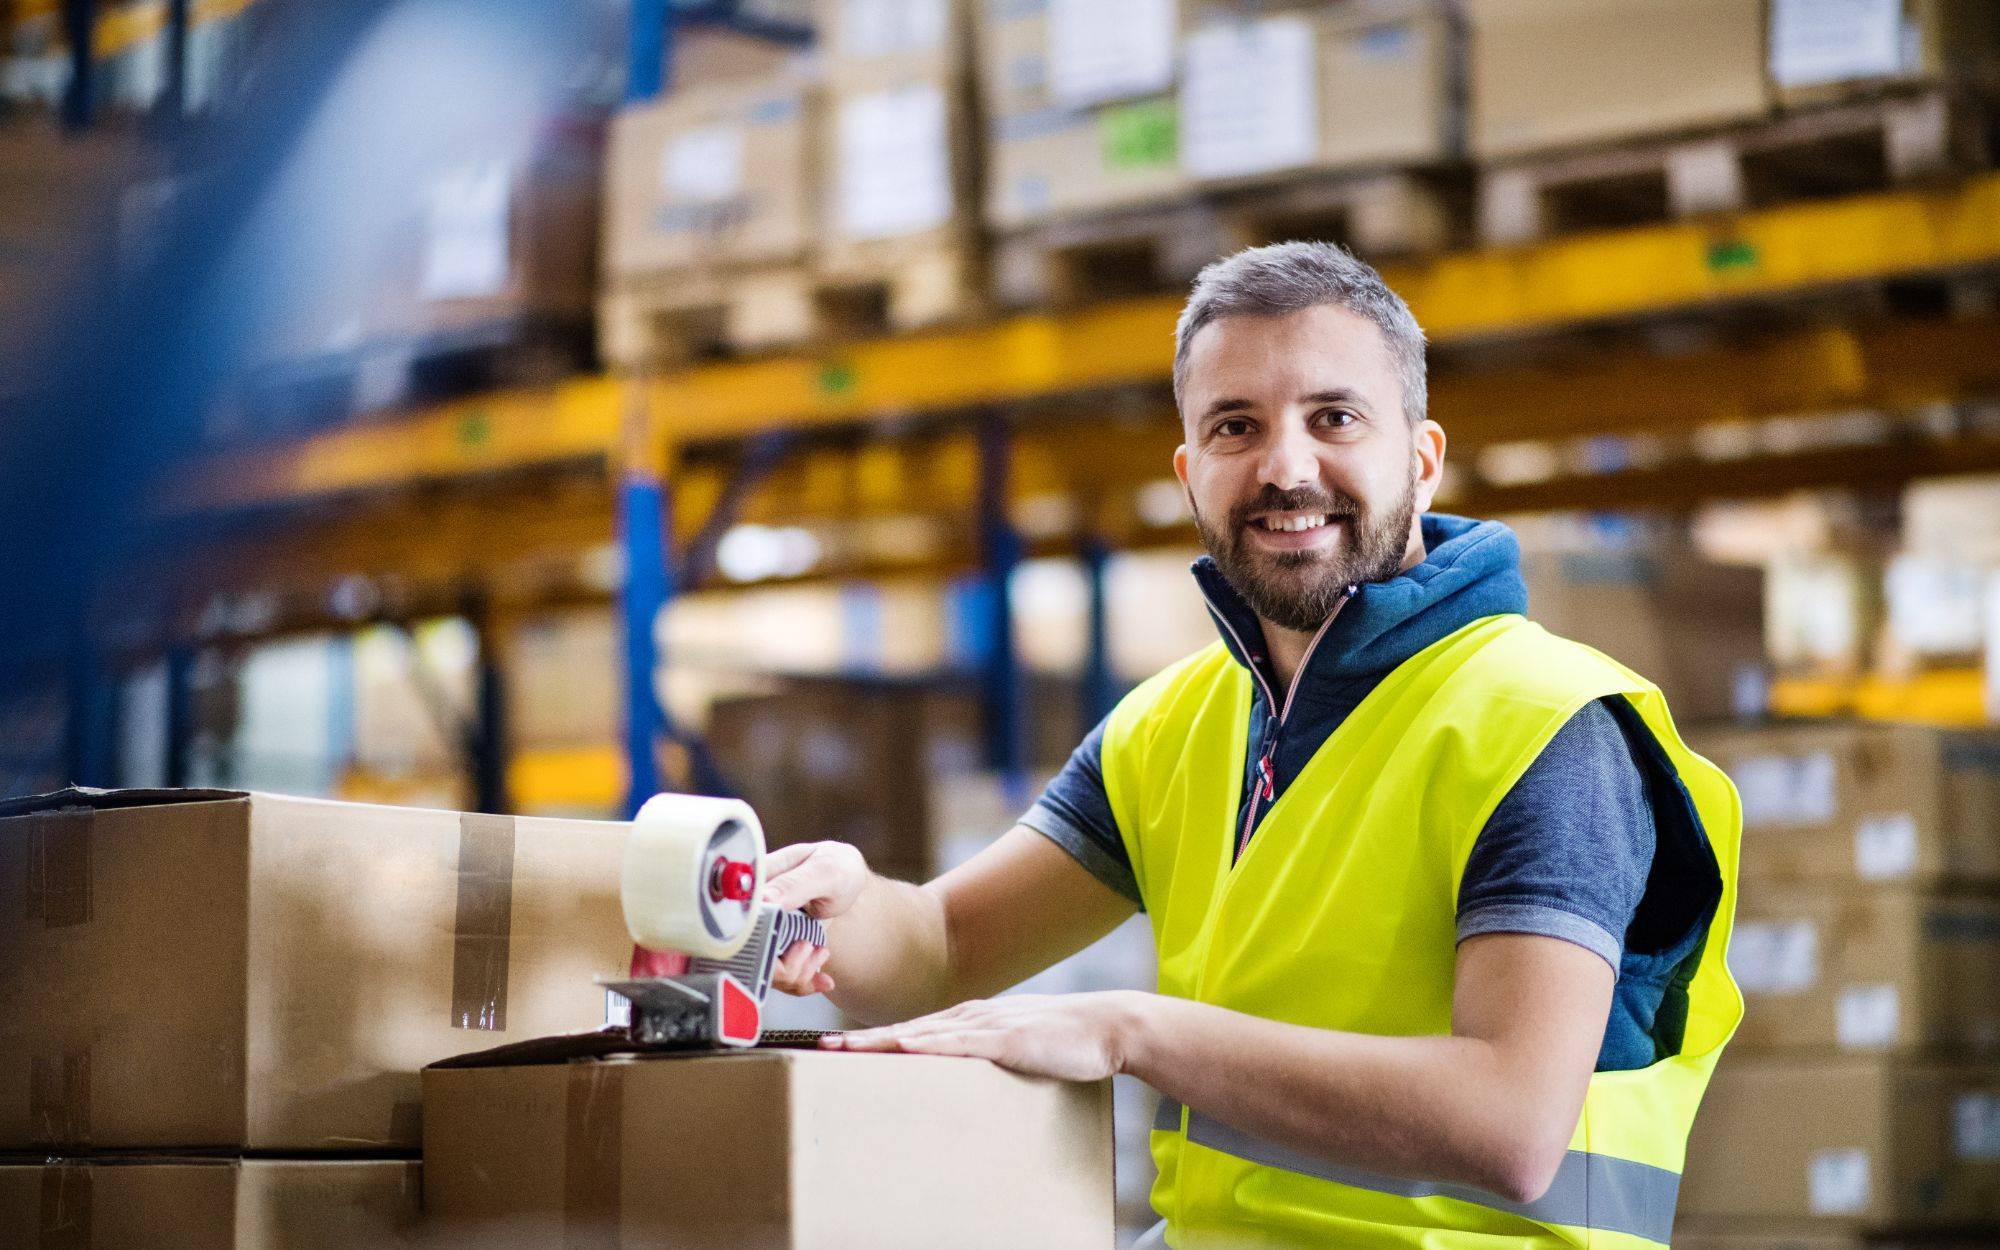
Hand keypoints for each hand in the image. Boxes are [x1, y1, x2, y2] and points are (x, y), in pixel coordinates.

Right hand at [762, 841, 868, 996]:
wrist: (846, 878)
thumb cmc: (836, 867)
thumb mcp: (824, 872)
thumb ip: (795, 884)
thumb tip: (764, 899)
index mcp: (756, 883)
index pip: (736, 921)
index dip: (755, 941)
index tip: (791, 942)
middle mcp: (753, 910)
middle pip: (747, 953)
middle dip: (782, 966)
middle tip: (810, 947)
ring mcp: (762, 930)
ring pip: (764, 971)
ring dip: (798, 973)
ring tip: (820, 952)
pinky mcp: (774, 947)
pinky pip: (779, 978)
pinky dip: (803, 983)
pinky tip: (822, 979)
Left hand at [820, 991, 1144, 1081]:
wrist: (1106, 1026)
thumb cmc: (1061, 1042)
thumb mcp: (1011, 1049)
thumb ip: (982, 1058)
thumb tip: (955, 1076)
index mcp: (968, 1021)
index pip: (910, 1032)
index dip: (871, 1039)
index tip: (835, 1046)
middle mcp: (969, 1018)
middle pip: (904, 1030)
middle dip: (861, 1039)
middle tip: (818, 1045)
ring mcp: (986, 1025)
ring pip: (922, 1033)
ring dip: (881, 1040)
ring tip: (843, 1048)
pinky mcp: (1007, 1038)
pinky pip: (960, 1042)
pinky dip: (928, 1043)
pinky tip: (903, 1045)